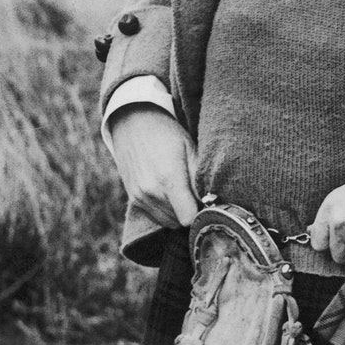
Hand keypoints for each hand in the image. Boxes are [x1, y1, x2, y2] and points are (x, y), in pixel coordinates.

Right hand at [110, 106, 199, 228]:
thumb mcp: (190, 149)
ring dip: (180, 212)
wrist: (132, 123)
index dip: (202, 213)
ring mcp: (140, 197)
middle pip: (181, 222)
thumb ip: (200, 178)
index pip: (189, 218)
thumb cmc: (167, 133)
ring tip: (184, 191)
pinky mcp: (134, 199)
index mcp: (168, 179)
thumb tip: (213, 202)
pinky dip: (167, 211)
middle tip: (198, 193)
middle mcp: (151, 192)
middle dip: (193, 211)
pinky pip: (157, 218)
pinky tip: (171, 192)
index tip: (208, 202)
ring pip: (170, 222)